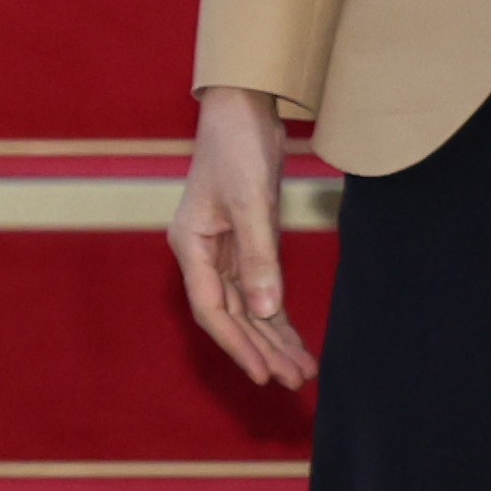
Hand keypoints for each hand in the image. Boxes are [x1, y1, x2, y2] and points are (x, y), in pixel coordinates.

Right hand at [171, 85, 315, 393]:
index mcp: (190, 245)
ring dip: (272, 339)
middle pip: (231, 316)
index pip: (211, 309)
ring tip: (300, 371)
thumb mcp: (249, 202)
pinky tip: (293, 341)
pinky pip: (260, 291)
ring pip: (247, 308)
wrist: (244, 109)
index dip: (238, 345)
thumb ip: (257, 257)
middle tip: (293, 381)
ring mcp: (224, 251)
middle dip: (261, 349)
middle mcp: (203, 254)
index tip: (263, 374)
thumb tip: (264, 311)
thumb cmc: (236, 146)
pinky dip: (276, 316)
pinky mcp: (246, 244)